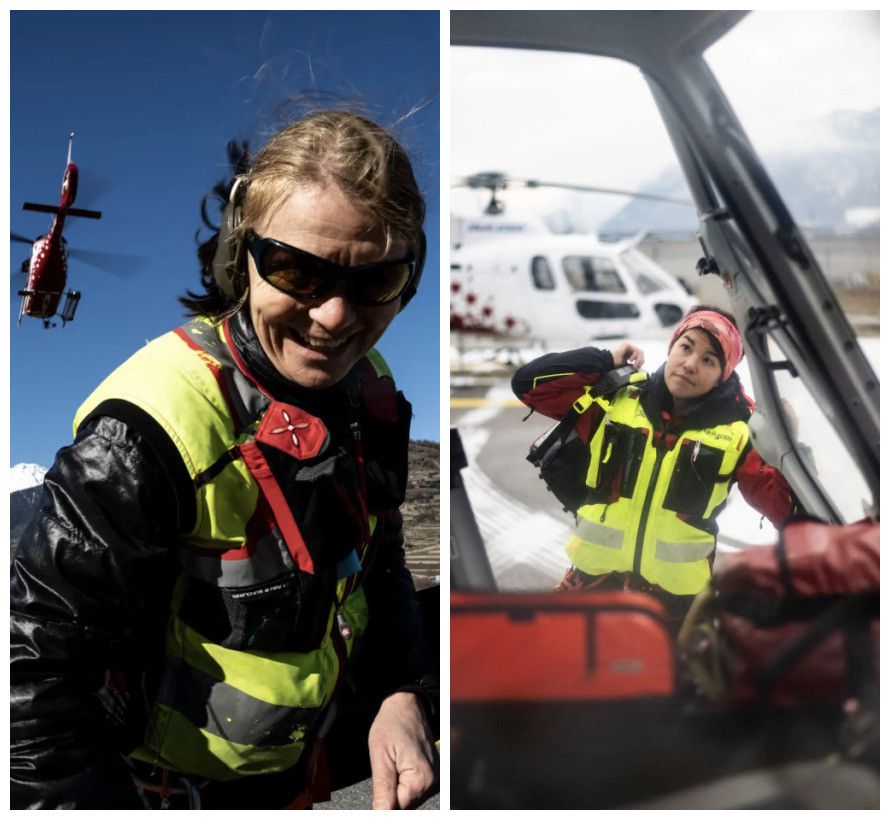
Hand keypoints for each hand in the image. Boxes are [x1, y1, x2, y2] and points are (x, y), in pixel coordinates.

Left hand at [369, 691, 437, 808]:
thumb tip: (380, 815)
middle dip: (391, 794)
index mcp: (421, 778)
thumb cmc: (392, 724)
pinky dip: (403, 782)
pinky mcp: (432, 773)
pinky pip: (414, 788)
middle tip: (385, 770)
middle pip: (405, 804)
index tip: (379, 787)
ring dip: (397, 788)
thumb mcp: (380, 756)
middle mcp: (433, 781)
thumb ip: (382, 790)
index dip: (383, 802)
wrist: (406, 704)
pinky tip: (399, 765)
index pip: (398, 809)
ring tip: (392, 765)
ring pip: (409, 797)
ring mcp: (435, 777)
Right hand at [611, 342, 644, 369]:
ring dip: (638, 359)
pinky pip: (636, 350)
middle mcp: (629, 348)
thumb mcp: (627, 363)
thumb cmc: (615, 363)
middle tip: (637, 366)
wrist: (609, 362)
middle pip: (641, 352)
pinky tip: (630, 360)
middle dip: (641, 360)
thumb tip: (640, 366)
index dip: (641, 361)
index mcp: (630, 351)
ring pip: (639, 351)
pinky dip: (635, 356)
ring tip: (634, 364)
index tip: (638, 367)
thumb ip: (634, 363)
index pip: (640, 354)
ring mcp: (628, 346)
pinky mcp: (627, 345)